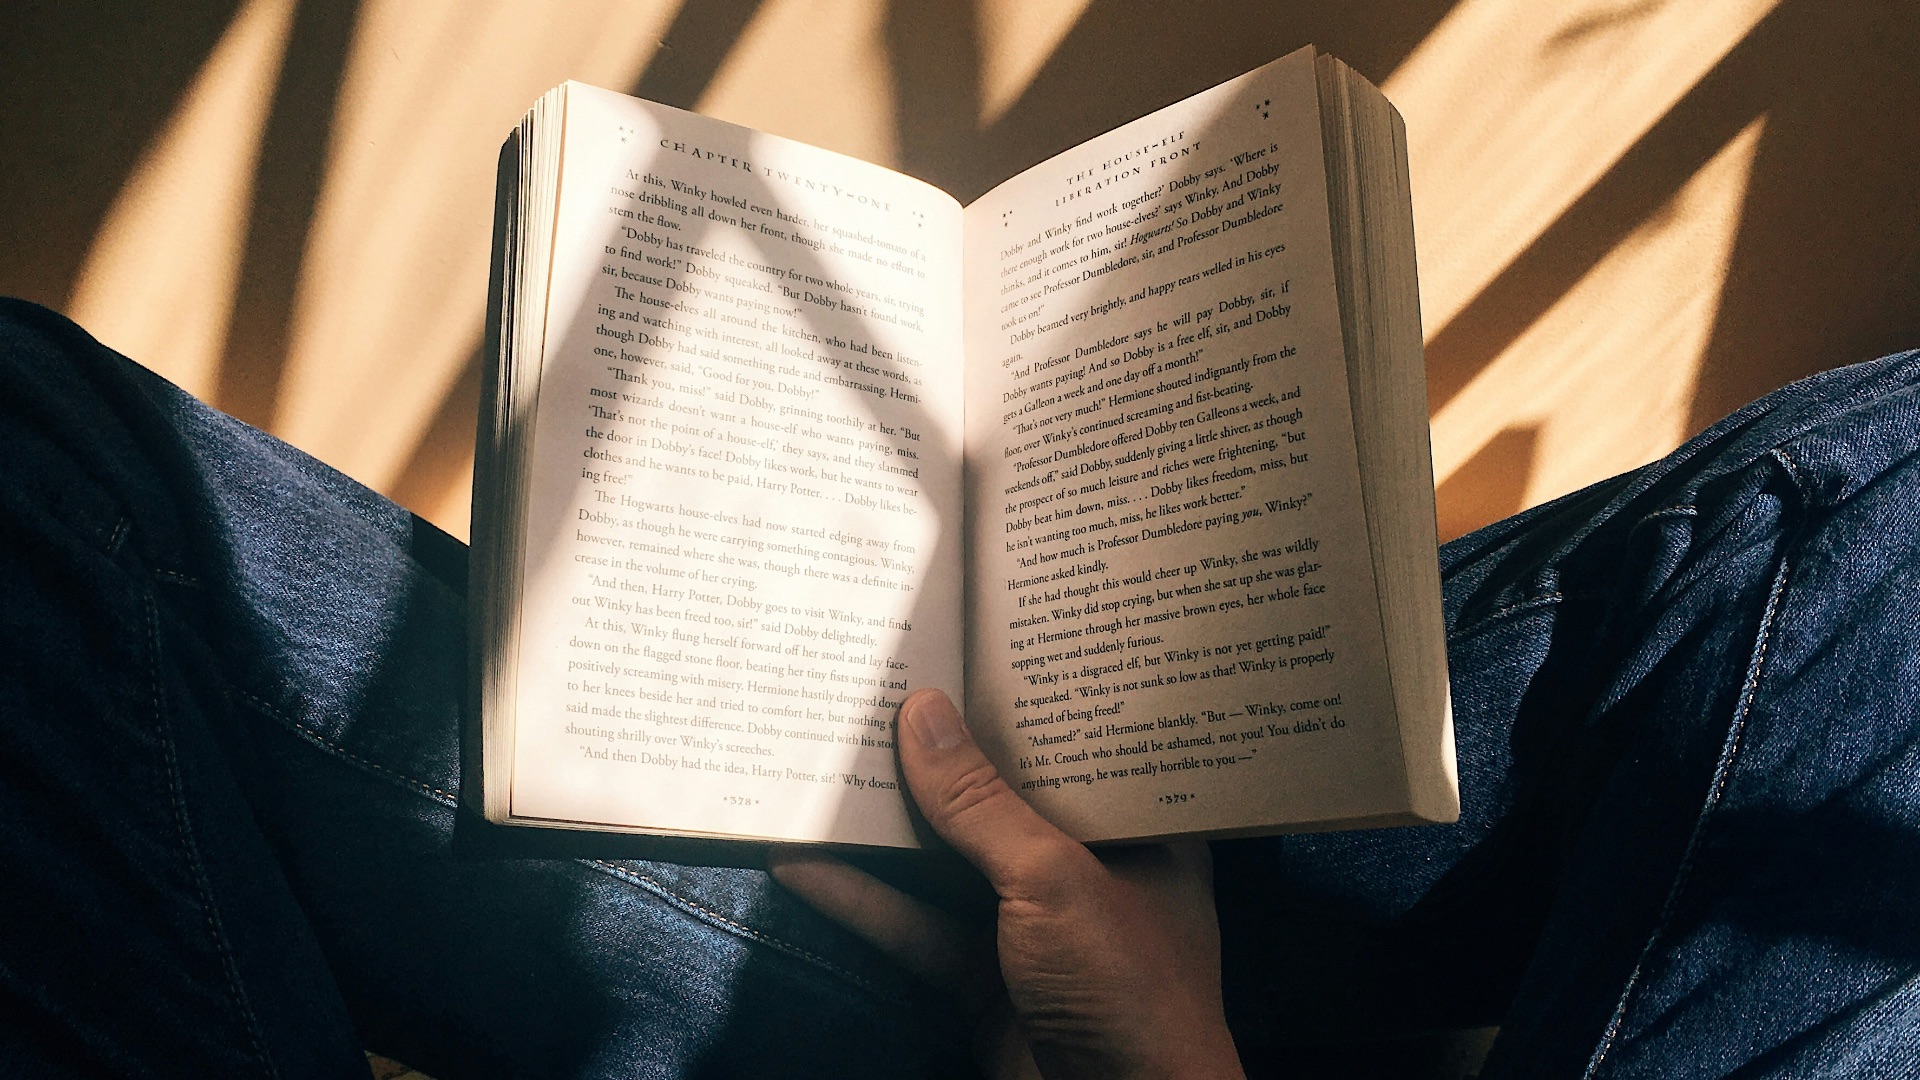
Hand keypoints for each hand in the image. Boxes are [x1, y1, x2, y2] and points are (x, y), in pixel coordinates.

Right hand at [770, 688, 1243, 1079]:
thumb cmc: (1126, 991)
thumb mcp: (1054, 881)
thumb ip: (981, 804)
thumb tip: (920, 712)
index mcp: (1142, 831)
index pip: (1084, 746)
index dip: (1029, 697)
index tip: (969, 640)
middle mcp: (1090, 870)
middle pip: (1002, 797)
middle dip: (939, 754)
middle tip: (878, 681)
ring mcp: (1031, 928)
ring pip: (946, 860)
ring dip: (885, 824)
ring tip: (820, 757)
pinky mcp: (979, 979)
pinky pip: (912, 925)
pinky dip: (859, 898)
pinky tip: (801, 860)